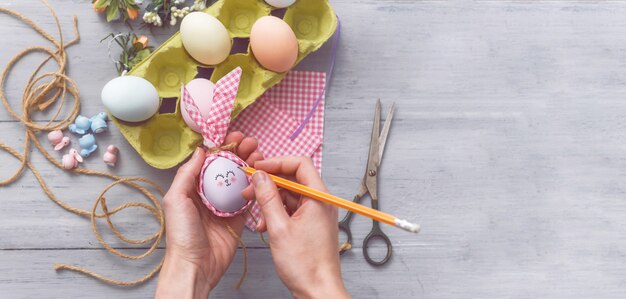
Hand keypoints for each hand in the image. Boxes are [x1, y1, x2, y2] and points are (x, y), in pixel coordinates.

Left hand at [156, 132, 262, 298]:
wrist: (196, 266)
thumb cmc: (182, 235)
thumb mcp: (176, 200)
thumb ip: (187, 174)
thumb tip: (200, 150)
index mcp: (193, 187)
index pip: (210, 161)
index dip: (223, 147)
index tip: (234, 137)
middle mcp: (210, 193)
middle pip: (228, 167)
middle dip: (240, 153)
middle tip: (251, 143)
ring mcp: (225, 205)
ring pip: (240, 179)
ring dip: (250, 165)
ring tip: (259, 154)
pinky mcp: (239, 217)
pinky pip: (249, 198)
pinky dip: (256, 185)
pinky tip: (262, 174)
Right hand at [242, 156, 349, 298]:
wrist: (318, 290)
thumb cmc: (305, 265)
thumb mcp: (279, 227)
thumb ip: (267, 198)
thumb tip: (259, 176)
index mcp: (318, 198)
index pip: (300, 164)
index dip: (276, 163)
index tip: (257, 168)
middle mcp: (320, 202)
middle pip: (293, 179)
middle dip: (269, 183)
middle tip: (249, 189)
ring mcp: (316, 214)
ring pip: (290, 195)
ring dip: (270, 201)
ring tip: (255, 212)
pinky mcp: (311, 225)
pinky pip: (292, 210)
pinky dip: (277, 213)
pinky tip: (264, 225)